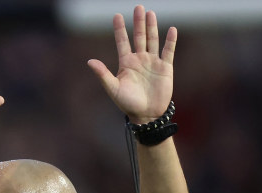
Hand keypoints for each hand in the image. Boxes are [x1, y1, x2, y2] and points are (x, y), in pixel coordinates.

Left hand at [86, 5, 175, 122]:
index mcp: (126, 63)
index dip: (119, 29)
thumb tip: (90, 61)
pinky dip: (170, 41)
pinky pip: (168, 51)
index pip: (122, 42)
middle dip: (138, 22)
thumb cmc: (127, 103)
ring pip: (152, 40)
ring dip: (152, 27)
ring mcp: (152, 62)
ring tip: (150, 13)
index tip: (116, 15)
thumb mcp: (113, 88)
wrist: (146, 114)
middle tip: (138, 7)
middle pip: (139, 36)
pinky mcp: (165, 68)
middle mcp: (139, 59)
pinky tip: (171, 30)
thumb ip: (102, 74)